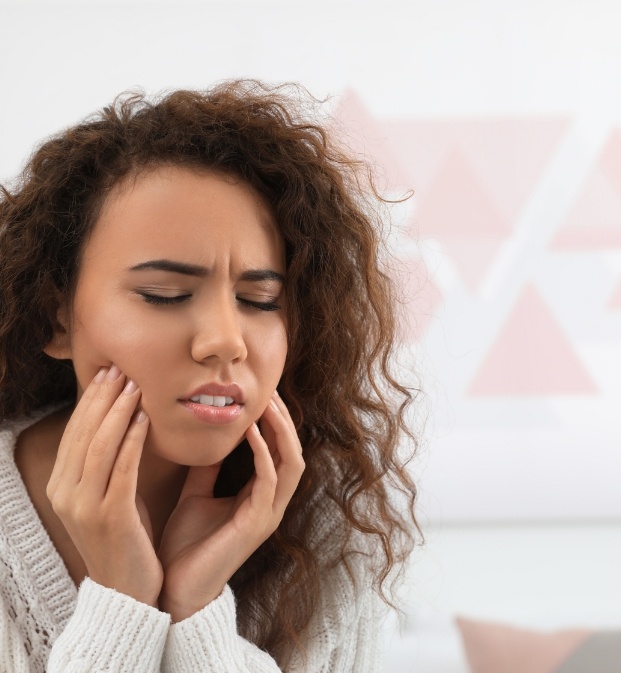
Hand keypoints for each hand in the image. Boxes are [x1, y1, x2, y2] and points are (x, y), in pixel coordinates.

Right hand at [46, 365, 162, 605]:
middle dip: (103, 398)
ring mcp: (85, 506)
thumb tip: (123, 419)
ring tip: (136, 386)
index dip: (91, 400)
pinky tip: (146, 418)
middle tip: (121, 369)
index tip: (108, 373)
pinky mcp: (111, 516)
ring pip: (100, 445)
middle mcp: (65, 494)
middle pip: (84, 433)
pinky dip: (133, 439)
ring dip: (119, 411)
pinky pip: (122, 468)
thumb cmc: (125, 536)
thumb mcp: (108, 495)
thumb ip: (108, 462)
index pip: (74, 432)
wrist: (127, 591)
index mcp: (61, 486)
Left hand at [157, 391, 304, 621]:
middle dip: (284, 420)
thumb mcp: (196, 494)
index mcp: (258, 497)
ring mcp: (267, 514)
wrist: (175, 588)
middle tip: (269, 390)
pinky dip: (263, 452)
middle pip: (293, 452)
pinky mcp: (256, 524)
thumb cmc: (186, 545)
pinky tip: (249, 431)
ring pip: (291, 463)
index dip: (274, 422)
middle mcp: (270, 504)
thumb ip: (207, 467)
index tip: (261, 393)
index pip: (279, 451)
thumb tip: (207, 435)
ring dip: (281, 431)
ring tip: (266, 404)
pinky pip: (269, 480)